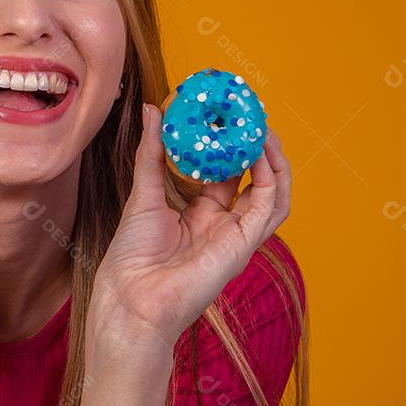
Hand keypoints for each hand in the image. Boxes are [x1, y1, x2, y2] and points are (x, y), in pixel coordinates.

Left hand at [91, 103, 290, 351]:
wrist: (131, 295)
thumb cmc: (132, 254)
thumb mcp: (144, 192)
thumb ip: (152, 152)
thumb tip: (152, 109)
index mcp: (201, 214)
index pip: (227, 173)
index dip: (233, 145)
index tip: (229, 115)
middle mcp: (224, 224)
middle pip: (255, 180)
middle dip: (258, 148)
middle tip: (251, 117)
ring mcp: (236, 235)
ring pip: (272, 193)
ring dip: (274, 160)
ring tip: (263, 129)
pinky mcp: (244, 245)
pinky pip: (269, 207)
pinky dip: (271, 178)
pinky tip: (260, 152)